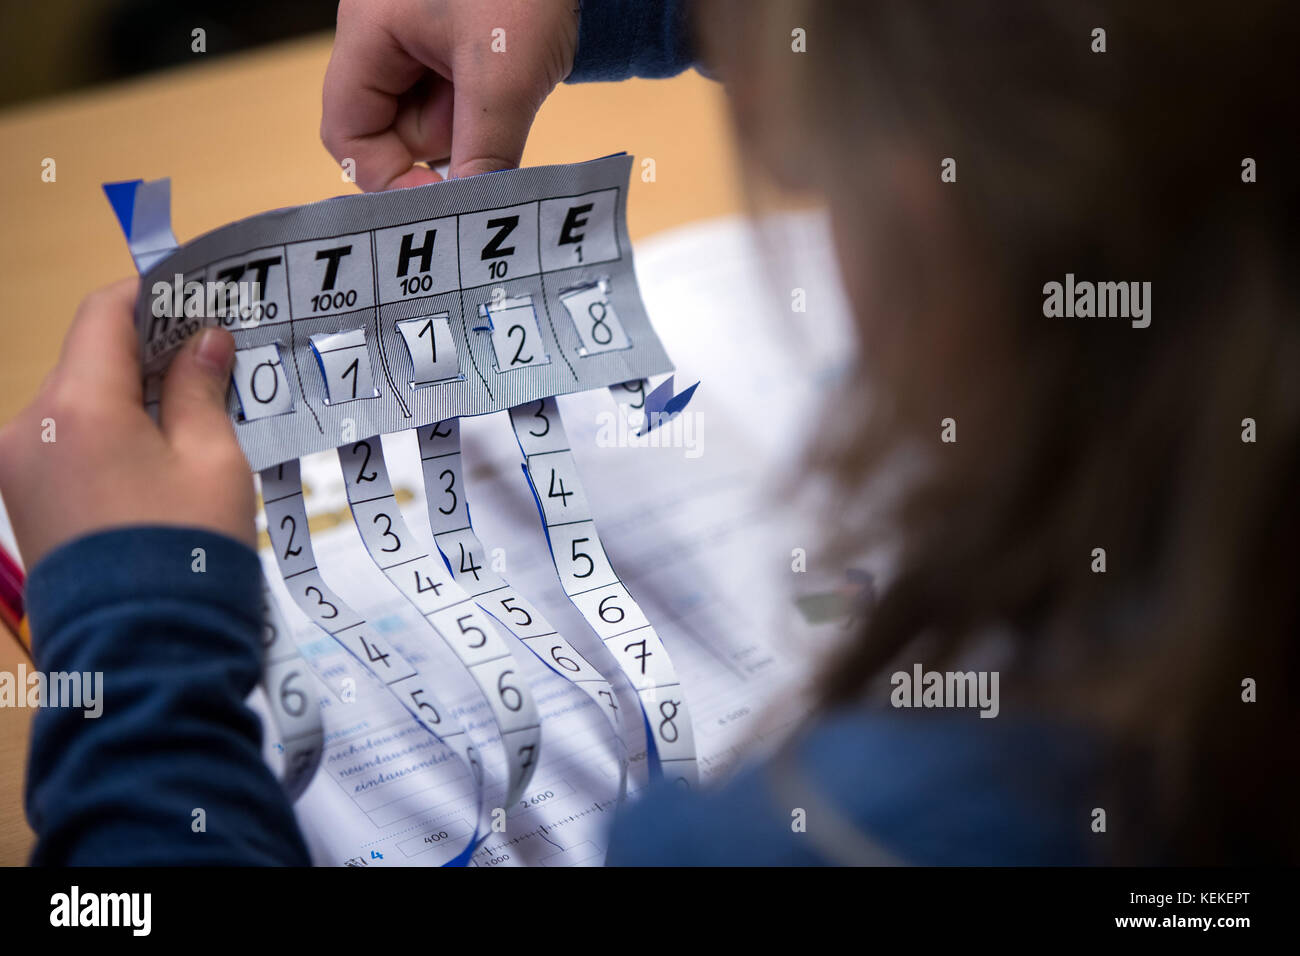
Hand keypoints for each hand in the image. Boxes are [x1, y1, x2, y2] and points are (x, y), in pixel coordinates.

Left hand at [0, 279, 254, 568]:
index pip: (103, 315)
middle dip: (148, 355)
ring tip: (193, 421)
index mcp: (75, 406)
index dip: (152, 295)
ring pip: (77, 404)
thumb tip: (203, 341)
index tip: (198, 298)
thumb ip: (200, 389)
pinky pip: (66, 444)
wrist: (143, 652)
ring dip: (130, 399)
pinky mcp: (23, 502)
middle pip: (88, 360)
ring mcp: (17, 468)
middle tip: (212, 363)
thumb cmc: (187, 549)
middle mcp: (28, 427)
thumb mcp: (212, 459)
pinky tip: (157, 461)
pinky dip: (110, 436)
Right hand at [321, 0, 579, 190]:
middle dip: (446, 146)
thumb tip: (473, 222)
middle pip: (394, 132)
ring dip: (476, 128)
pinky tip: (519, 85)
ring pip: (437, 121)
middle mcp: (386, 36)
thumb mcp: (505, 77)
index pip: (348, 134)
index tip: (442, 204)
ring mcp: (425, 38)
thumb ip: (485, 154)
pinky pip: (465, 99)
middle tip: (493, 135)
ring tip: (513, 87)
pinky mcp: (462, 44)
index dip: (388, 180)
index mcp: (368, 32)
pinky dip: (492, 110)